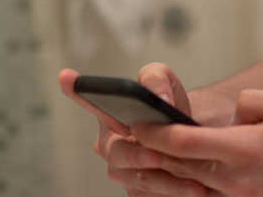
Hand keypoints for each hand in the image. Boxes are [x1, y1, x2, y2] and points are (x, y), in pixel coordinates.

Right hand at [59, 63, 216, 195]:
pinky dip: (173, 193)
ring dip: (164, 182)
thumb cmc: (170, 107)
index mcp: (108, 113)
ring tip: (193, 182)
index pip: (87, 100)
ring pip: (136, 180)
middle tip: (159, 156)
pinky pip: (149, 196)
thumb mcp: (166, 83)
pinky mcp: (137, 192)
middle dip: (139, 155)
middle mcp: (109, 144)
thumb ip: (157, 80)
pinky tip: (195, 189)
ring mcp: (122, 171)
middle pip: (117, 153)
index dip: (76, 90)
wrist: (193, 137)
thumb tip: (160, 99)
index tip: (68, 77)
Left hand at [132, 89, 262, 196]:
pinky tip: (177, 176)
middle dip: (148, 154)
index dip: (153, 133)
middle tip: (120, 140)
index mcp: (246, 151)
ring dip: (165, 172)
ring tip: (138, 157)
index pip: (184, 143)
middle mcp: (239, 181)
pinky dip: (191, 186)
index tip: (133, 123)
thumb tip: (229, 114)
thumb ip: (253, 103)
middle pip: (180, 168)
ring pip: (192, 186)